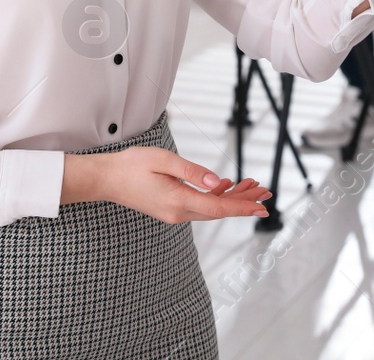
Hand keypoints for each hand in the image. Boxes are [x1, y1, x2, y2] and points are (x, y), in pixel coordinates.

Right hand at [68, 145, 271, 223]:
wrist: (106, 179)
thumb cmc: (131, 166)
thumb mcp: (163, 160)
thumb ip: (192, 172)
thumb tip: (217, 182)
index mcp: (178, 201)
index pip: (219, 208)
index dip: (243, 206)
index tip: (262, 206)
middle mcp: (178, 212)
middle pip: (219, 209)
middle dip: (244, 200)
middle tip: (266, 191)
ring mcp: (174, 212)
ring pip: (211, 207)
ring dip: (232, 197)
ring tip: (252, 185)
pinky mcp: (171, 207)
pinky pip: (200, 204)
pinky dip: (215, 196)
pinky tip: (224, 185)